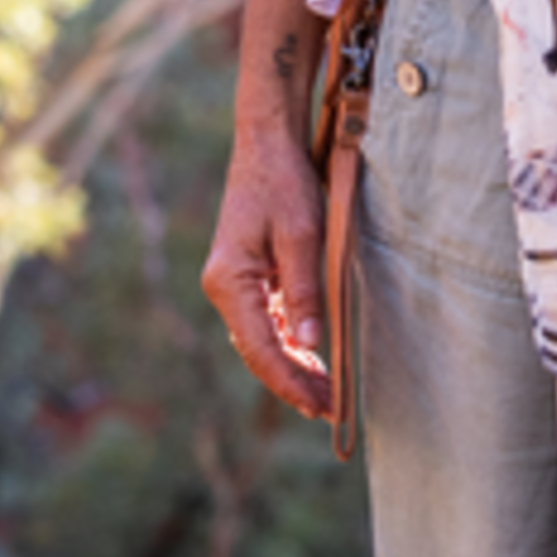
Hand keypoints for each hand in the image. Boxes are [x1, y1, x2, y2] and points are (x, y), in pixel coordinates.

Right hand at [204, 119, 331, 418]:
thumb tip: (311, 341)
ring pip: (263, 340)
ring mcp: (236, 284)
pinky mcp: (250, 277)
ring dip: (294, 367)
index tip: (320, 406)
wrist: (267, 145)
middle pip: (260, 351)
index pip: (261, 348)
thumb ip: (305, 288)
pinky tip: (313, 361)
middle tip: (331, 411)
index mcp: (230, 282)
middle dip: (294, 383)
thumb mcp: (301, 233)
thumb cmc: (283, 183)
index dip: (291, 381)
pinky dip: (291, 343)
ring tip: (327, 396)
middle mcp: (226, 289)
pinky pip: (268, 321)